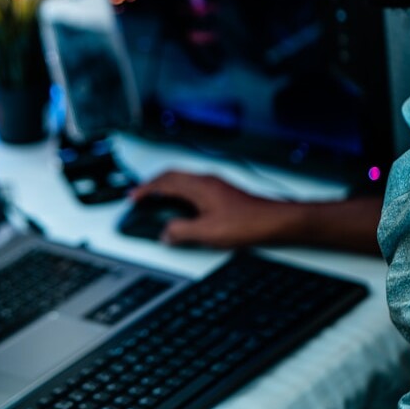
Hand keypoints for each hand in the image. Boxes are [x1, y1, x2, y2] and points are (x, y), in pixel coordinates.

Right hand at [132, 170, 383, 254]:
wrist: (276, 221)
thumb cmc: (249, 223)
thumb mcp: (208, 232)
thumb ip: (181, 232)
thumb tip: (165, 233)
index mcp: (199, 186)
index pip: (164, 182)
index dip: (145, 189)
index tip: (133, 197)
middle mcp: (207, 181)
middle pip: (172, 176)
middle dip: (153, 184)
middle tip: (140, 195)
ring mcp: (216, 185)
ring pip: (183, 180)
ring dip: (167, 187)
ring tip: (156, 199)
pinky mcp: (224, 192)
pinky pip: (194, 186)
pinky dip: (180, 192)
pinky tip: (183, 205)